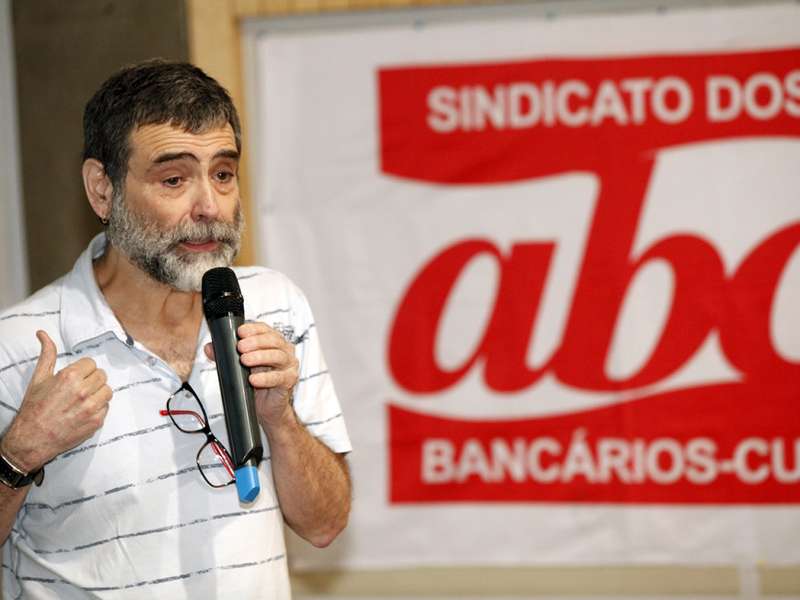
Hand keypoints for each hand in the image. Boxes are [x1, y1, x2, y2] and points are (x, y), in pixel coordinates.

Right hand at [1, 331, 112, 471]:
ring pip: (108, 391)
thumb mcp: (39, 378)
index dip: (83, 370)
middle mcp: (83, 391)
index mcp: (70, 377)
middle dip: (91, 380)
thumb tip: (43, 334)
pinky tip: (84, 411)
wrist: (32, 439)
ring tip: (83, 399)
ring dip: (98, 393)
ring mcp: (92, 408)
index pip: (91, 363)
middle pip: (102, 376)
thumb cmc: (34, 408)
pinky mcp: (97, 422)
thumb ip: (47, 354)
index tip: (76, 377)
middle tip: (79, 388)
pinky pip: (107, 408)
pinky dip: (98, 408)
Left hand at [204, 322, 298, 429]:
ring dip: (260, 357)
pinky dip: (265, 378)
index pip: (265, 329)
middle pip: (273, 340)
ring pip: (277, 356)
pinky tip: (254, 379)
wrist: (267, 406)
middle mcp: (284, 350)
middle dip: (255, 342)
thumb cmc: (257, 382)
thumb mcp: (239, 367)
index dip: (253, 329)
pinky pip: (279, 377)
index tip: (240, 332)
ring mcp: (289, 365)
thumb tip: (209, 348)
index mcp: (273, 342)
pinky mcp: (289, 380)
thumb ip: (225, 356)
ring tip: (245, 360)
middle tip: (240, 347)